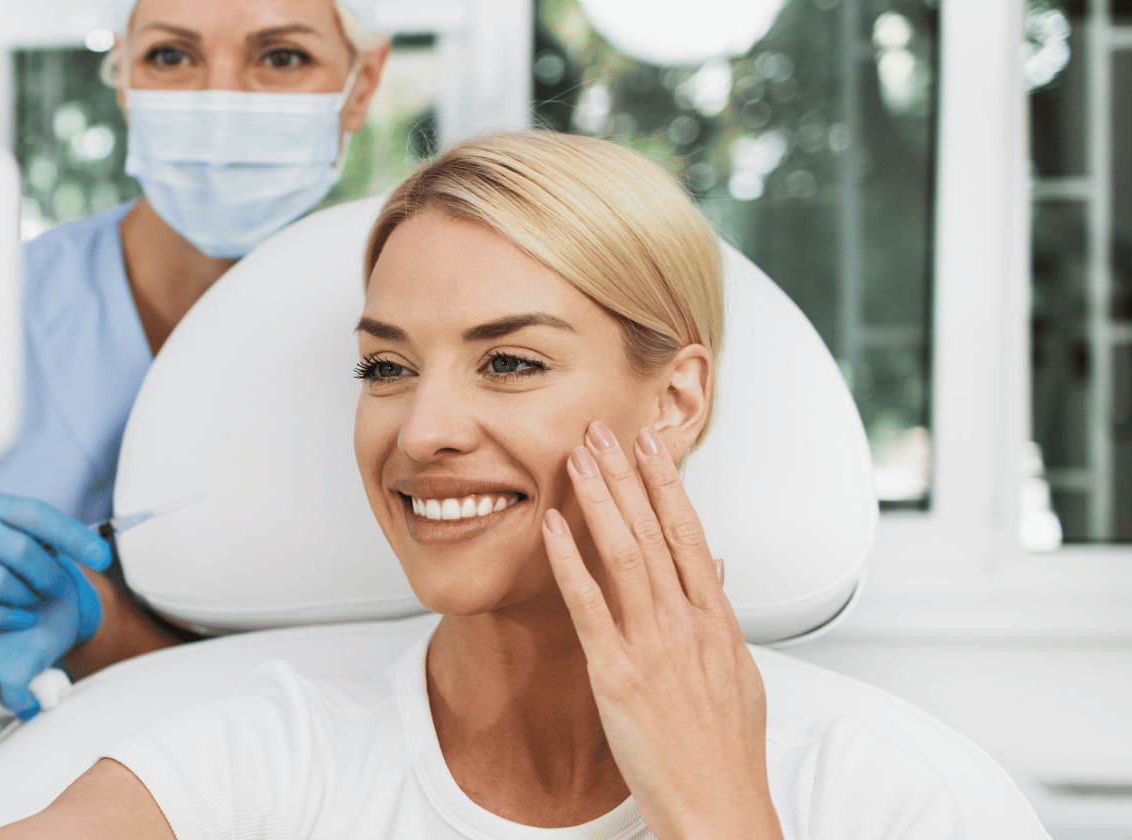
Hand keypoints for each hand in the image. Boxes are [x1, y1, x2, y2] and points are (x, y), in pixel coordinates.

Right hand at [0, 491, 110, 646]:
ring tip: (32, 601)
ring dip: (26, 597)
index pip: (34, 513)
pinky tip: (20, 620)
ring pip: (0, 582)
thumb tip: (91, 546)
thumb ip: (35, 538)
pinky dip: (6, 618)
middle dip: (48, 575)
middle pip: (20, 549)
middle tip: (57, 589)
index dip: (73, 535)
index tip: (103, 557)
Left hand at [540, 421, 780, 839]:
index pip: (692, 535)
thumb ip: (722, 620)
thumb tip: (718, 573)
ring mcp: (655, 647)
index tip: (651, 444)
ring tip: (576, 457)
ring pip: (626, 555)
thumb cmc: (727, 753)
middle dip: (627, 475)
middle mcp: (689, 625)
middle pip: (657, 532)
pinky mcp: (619, 676)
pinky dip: (570, 562)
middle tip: (604, 427)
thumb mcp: (739, 676)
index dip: (668, 485)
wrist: (722, 808)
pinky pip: (589, 607)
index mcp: (718, 623)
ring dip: (599, 500)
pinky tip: (552, 527)